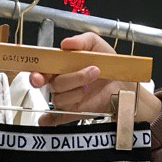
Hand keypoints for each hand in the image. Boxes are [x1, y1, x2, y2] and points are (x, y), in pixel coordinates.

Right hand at [29, 32, 161, 126]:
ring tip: (94, 77)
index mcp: (63, 66)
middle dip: (67, 80)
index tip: (40, 76)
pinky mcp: (74, 112)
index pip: (43, 70)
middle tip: (75, 80)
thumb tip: (65, 43)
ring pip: (61, 97)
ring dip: (78, 86)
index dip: (37, 73)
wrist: (124, 84)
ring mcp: (68, 98)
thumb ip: (82, 41)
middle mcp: (63, 82)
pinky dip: (49, 121)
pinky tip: (45, 121)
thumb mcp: (97, 45)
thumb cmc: (110, 65)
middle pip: (54, 84)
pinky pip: (57, 118)